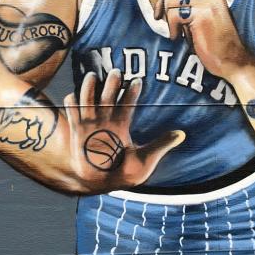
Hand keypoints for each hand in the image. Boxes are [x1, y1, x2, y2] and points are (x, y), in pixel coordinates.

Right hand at [63, 70, 184, 193]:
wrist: (102, 182)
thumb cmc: (125, 172)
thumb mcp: (146, 159)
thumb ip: (161, 145)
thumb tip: (182, 134)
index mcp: (122, 125)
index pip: (128, 103)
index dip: (132, 91)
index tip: (138, 81)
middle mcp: (106, 121)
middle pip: (108, 95)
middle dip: (111, 83)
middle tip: (116, 72)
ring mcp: (90, 124)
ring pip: (89, 98)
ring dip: (90, 86)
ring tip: (93, 75)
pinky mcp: (76, 131)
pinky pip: (72, 111)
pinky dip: (72, 102)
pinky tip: (74, 96)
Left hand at [153, 0, 252, 78]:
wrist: (233, 62)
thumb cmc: (214, 43)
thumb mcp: (200, 20)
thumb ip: (186, 6)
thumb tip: (163, 4)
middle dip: (162, 5)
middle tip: (165, 23)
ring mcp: (207, 2)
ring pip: (169, 1)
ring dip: (167, 22)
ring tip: (181, 35)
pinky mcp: (201, 14)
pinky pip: (173, 15)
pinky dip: (172, 30)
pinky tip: (182, 40)